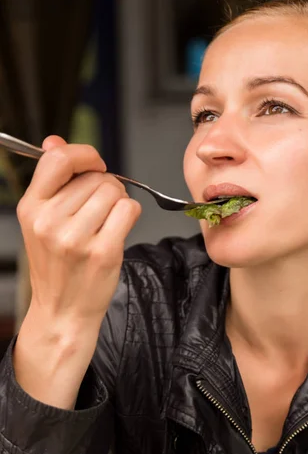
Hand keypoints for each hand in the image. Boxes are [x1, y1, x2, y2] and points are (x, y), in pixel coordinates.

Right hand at [14, 136, 140, 407]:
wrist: (62, 312)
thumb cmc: (56, 268)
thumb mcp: (41, 223)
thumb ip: (51, 182)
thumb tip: (54, 141)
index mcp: (32, 209)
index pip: (58, 159)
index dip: (84, 155)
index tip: (94, 164)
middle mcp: (50, 221)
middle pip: (95, 177)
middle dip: (106, 186)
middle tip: (101, 209)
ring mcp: (77, 238)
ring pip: (114, 191)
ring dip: (119, 201)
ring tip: (108, 221)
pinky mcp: (103, 252)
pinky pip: (129, 210)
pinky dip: (130, 215)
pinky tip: (118, 230)